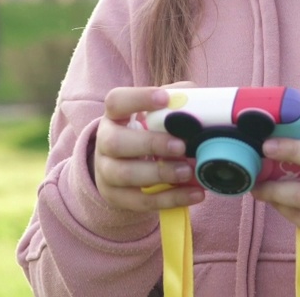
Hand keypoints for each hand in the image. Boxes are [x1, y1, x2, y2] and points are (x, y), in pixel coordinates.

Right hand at [93, 82, 205, 212]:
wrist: (123, 168)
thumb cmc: (146, 134)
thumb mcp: (154, 116)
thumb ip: (175, 104)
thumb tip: (195, 101)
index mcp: (114, 116)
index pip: (116, 101)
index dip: (138, 99)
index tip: (165, 98)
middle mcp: (104, 142)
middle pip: (115, 142)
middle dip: (151, 144)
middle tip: (181, 146)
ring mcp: (106, 172)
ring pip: (125, 174)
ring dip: (160, 173)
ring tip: (189, 172)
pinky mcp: (117, 197)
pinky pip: (142, 201)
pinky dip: (171, 198)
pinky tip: (195, 193)